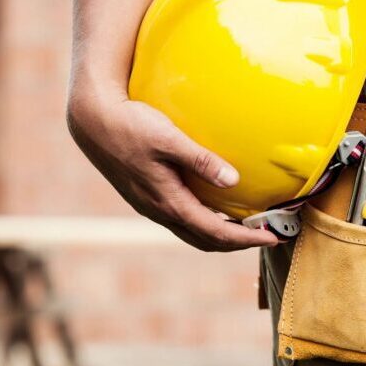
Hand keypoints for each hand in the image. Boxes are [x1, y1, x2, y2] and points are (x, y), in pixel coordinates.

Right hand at [67, 85, 278, 250]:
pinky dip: (204, 223)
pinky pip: (181, 220)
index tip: (273, 237)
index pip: (216, 233)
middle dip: (237, 243)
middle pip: (205, 241)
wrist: (92, 122)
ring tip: (245, 227)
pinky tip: (214, 207)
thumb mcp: (168, 139)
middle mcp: (160, 211)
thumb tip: (234, 181)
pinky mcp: (147, 196)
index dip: (246, 239)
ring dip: (220, 235)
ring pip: (192, 233)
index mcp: (169, 202)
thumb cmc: (131, 125)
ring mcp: (151, 206)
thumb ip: (202, 160)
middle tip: (265, 235)